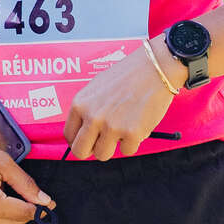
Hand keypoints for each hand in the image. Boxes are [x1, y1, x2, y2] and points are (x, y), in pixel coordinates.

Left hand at [63, 41, 178, 160]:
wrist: (155, 68)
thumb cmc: (128, 75)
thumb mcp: (97, 87)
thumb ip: (88, 109)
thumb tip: (84, 131)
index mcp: (80, 104)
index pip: (69, 135)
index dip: (79, 140)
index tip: (87, 140)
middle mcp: (92, 117)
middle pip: (80, 151)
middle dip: (91, 150)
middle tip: (102, 143)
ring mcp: (111, 127)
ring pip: (103, 154)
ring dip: (113, 146)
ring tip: (123, 129)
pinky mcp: (131, 134)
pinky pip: (127, 150)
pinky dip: (133, 141)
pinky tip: (137, 124)